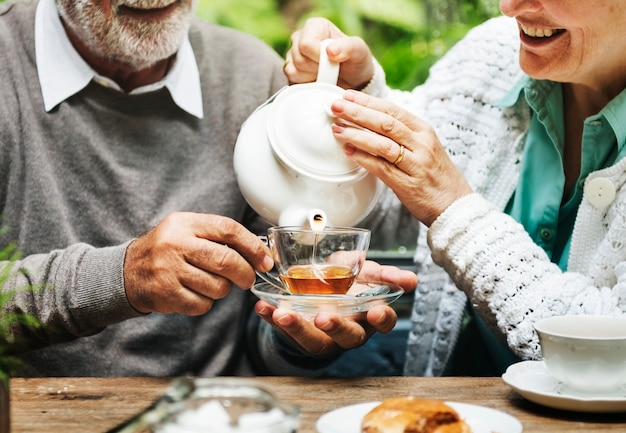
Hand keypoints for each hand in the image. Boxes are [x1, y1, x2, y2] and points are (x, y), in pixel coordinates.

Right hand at [123, 212, 272, 314]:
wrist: (128, 271)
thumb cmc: (168, 251)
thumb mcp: (188, 231)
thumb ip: (219, 236)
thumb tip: (261, 252)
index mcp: (185, 223)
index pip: (228, 229)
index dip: (253, 246)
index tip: (265, 260)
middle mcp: (176, 244)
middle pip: (226, 260)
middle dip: (245, 273)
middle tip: (248, 279)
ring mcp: (169, 270)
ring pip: (218, 286)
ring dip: (223, 289)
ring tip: (211, 283)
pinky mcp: (165, 294)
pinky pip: (203, 305)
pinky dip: (206, 303)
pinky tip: (195, 293)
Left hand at [254, 260, 416, 356]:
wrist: (321, 288)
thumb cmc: (348, 283)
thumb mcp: (366, 272)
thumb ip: (383, 274)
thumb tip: (408, 278)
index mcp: (369, 315)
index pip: (383, 322)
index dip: (381, 318)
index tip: (376, 310)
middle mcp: (349, 329)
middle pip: (347, 336)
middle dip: (336, 327)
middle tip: (323, 317)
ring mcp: (323, 335)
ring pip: (314, 340)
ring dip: (297, 327)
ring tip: (282, 313)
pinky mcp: (299, 334)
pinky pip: (285, 331)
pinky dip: (272, 319)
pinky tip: (263, 306)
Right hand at [284, 17, 374, 89]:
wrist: (353, 80)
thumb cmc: (355, 62)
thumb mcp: (360, 51)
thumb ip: (348, 47)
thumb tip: (330, 51)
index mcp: (315, 26)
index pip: (306, 44)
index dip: (319, 58)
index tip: (333, 61)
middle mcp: (300, 37)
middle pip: (299, 58)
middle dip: (317, 69)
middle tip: (331, 68)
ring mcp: (293, 53)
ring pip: (293, 70)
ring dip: (312, 76)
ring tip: (325, 73)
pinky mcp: (289, 69)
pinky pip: (291, 78)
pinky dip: (305, 83)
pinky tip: (317, 78)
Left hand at [330, 90, 473, 226]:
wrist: (455, 205)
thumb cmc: (436, 176)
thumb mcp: (424, 147)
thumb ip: (402, 135)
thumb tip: (370, 122)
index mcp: (424, 131)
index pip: (393, 109)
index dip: (368, 102)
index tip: (348, 95)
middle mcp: (421, 144)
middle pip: (385, 123)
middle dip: (358, 112)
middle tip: (336, 106)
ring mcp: (416, 164)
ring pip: (382, 144)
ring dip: (357, 135)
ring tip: (337, 129)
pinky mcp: (408, 184)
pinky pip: (382, 168)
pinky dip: (363, 159)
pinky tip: (349, 152)